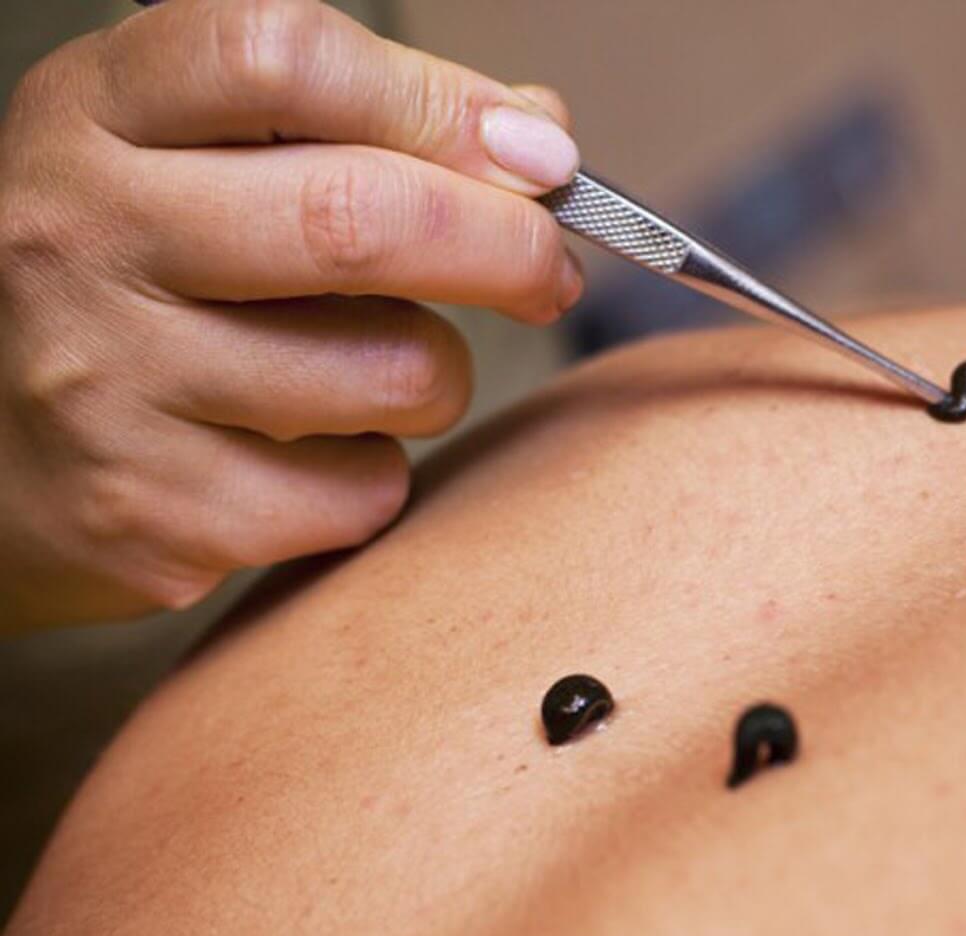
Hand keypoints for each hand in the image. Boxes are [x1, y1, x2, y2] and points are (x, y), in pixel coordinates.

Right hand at [0, 0, 582, 633]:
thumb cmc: (144, 279)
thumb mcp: (208, 154)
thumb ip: (366, 124)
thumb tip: (536, 134)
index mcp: (97, 112)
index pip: (284, 58)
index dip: (438, 102)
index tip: (531, 151)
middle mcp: (80, 233)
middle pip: (357, 219)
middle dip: (506, 246)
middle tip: (547, 268)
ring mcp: (105, 379)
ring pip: (390, 370)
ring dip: (437, 372)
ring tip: (383, 367)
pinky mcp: (150, 509)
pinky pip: (363, 489)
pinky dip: (379, 472)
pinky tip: (316, 450)